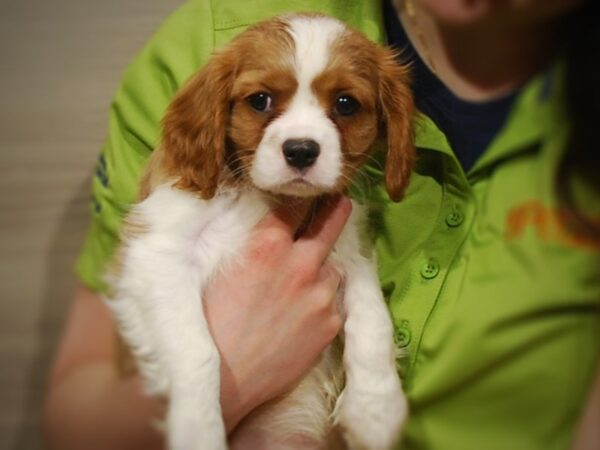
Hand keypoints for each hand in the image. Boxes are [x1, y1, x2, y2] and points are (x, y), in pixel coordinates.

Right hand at [203, 195, 351, 431]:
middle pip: (329, 225)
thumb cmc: (210, 325)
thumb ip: (250, 245)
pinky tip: (304, 315)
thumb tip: (266, 230)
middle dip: (335, 210)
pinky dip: (324, 301)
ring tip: (304, 285)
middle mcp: (300, 264)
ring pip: (332, 268)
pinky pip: (334, 301)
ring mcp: (320, 295)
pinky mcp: (331, 324)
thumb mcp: (220, 271)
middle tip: (340, 202)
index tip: (307, 196)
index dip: (301, 200)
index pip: (295, 206)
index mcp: (267, 245)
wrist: (224, 381)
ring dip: (322, 269)